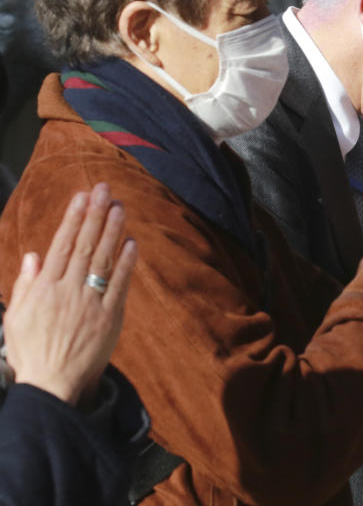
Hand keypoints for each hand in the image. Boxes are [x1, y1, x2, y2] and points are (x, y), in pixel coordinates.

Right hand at [4, 183, 137, 405]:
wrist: (52, 387)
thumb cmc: (30, 353)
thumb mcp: (15, 318)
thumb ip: (26, 284)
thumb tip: (34, 255)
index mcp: (44, 289)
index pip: (61, 245)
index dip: (73, 218)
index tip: (83, 196)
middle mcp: (68, 291)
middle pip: (85, 246)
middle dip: (96, 215)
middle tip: (106, 190)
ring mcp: (90, 303)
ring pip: (104, 260)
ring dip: (113, 232)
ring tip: (120, 208)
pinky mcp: (110, 318)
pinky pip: (120, 285)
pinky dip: (127, 263)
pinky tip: (132, 243)